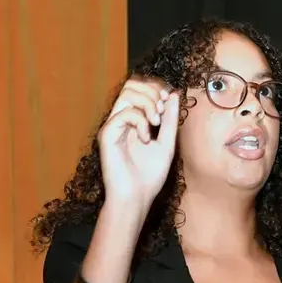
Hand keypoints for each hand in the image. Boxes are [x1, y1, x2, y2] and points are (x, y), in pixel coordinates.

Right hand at [97, 77, 178, 212]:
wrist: (137, 197)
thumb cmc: (150, 176)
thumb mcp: (167, 143)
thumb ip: (170, 120)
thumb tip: (174, 94)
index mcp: (134, 120)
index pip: (140, 88)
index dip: (156, 88)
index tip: (169, 102)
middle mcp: (121, 119)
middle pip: (132, 84)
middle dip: (152, 93)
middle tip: (162, 113)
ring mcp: (113, 126)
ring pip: (127, 93)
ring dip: (148, 103)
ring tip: (156, 123)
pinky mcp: (107, 134)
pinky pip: (124, 113)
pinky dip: (140, 122)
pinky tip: (145, 139)